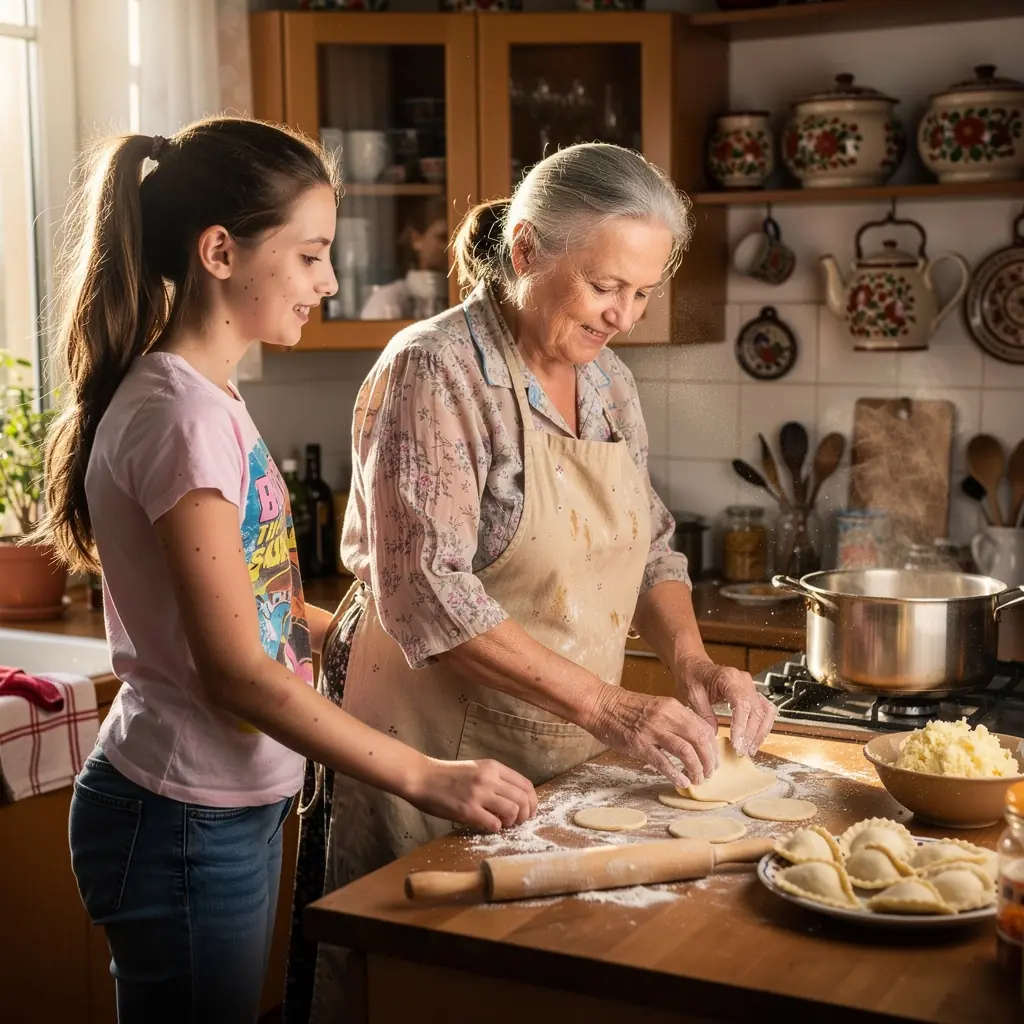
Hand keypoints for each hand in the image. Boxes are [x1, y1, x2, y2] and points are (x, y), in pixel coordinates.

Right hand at [405, 756, 537, 832]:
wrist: (422, 777)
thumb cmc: (447, 775)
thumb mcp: (476, 768)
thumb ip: (495, 780)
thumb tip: (515, 800)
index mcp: (493, 767)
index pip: (526, 785)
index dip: (533, 802)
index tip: (529, 811)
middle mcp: (489, 778)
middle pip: (523, 800)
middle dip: (525, 815)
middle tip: (517, 822)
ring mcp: (478, 794)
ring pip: (513, 812)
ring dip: (511, 822)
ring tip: (501, 824)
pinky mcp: (467, 810)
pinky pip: (494, 824)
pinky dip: (495, 829)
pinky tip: (487, 825)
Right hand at [586, 686, 717, 790]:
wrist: (600, 704)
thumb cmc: (626, 708)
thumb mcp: (657, 706)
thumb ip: (675, 720)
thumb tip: (694, 740)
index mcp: (672, 706)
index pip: (704, 727)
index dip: (713, 747)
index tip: (713, 758)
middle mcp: (666, 716)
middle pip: (700, 740)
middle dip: (709, 760)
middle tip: (709, 773)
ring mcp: (652, 730)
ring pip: (686, 751)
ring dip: (696, 769)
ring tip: (697, 779)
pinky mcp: (638, 744)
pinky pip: (662, 762)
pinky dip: (676, 774)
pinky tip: (681, 781)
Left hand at [674, 654, 776, 757]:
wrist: (694, 665)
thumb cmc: (691, 677)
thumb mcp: (692, 696)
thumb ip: (704, 715)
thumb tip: (715, 736)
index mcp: (728, 677)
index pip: (742, 704)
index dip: (742, 726)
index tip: (736, 744)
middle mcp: (744, 680)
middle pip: (756, 710)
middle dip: (751, 734)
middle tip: (741, 751)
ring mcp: (750, 686)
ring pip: (765, 711)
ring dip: (760, 732)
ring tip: (749, 749)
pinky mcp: (752, 693)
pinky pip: (764, 711)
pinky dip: (762, 727)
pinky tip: (753, 740)